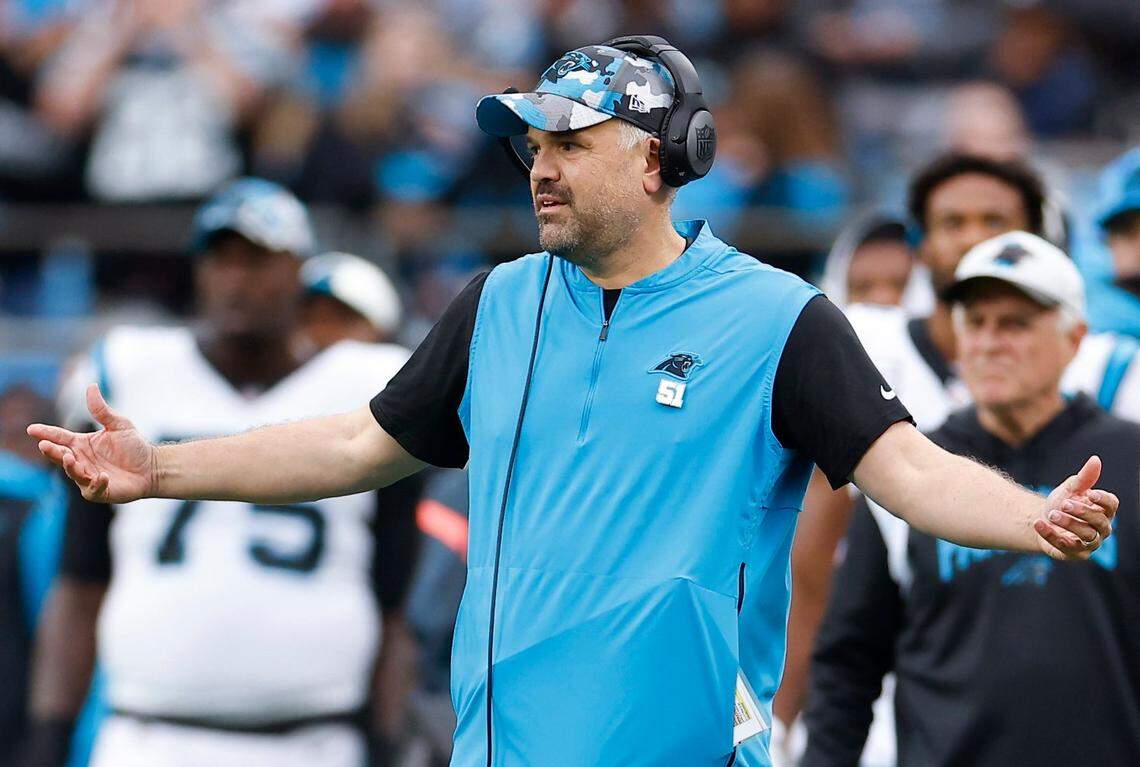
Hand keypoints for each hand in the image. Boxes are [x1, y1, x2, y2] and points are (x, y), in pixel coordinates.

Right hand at [26, 384, 157, 503]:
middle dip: (51, 451)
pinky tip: (103, 477)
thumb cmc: (133, 446)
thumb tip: (92, 386)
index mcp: (82, 444)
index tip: (31, 429)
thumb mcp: (119, 424)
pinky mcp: (100, 491)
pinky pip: (92, 490)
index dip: (46, 433)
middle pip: (60, 455)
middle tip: (45, 445)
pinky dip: (96, 484)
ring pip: (73, 473)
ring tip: (69, 457)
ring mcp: (88, 477)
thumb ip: (102, 410)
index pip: (60, 437)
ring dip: (70, 466)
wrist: (152, 467)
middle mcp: (81, 460)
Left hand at [1035, 456, 1117, 560]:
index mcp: (1103, 510)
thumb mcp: (1070, 489)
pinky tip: (1039, 523)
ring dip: (1068, 524)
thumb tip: (1095, 459)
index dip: (1104, 500)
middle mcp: (1100, 528)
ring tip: (1050, 513)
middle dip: (1082, 512)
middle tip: (1063, 503)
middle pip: (1099, 522)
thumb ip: (1084, 477)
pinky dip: (1051, 535)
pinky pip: (1066, 547)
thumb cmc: (1063, 502)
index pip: (1112, 505)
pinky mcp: (1075, 554)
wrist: (1042, 520)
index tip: (1090, 493)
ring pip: (1086, 536)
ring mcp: (1089, 543)